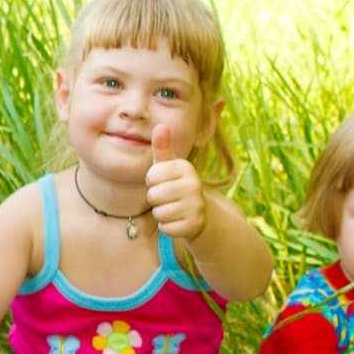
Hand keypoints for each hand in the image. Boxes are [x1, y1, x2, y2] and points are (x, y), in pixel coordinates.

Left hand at [145, 124, 206, 240]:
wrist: (202, 214)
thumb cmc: (178, 186)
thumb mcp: (170, 167)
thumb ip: (163, 148)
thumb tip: (161, 126)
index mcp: (185, 167)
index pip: (151, 176)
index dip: (153, 182)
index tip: (165, 182)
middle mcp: (194, 184)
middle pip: (153, 196)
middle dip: (156, 199)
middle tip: (169, 198)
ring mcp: (196, 205)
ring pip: (158, 213)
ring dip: (162, 214)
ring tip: (174, 209)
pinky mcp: (195, 225)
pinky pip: (165, 228)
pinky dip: (168, 227)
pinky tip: (179, 221)